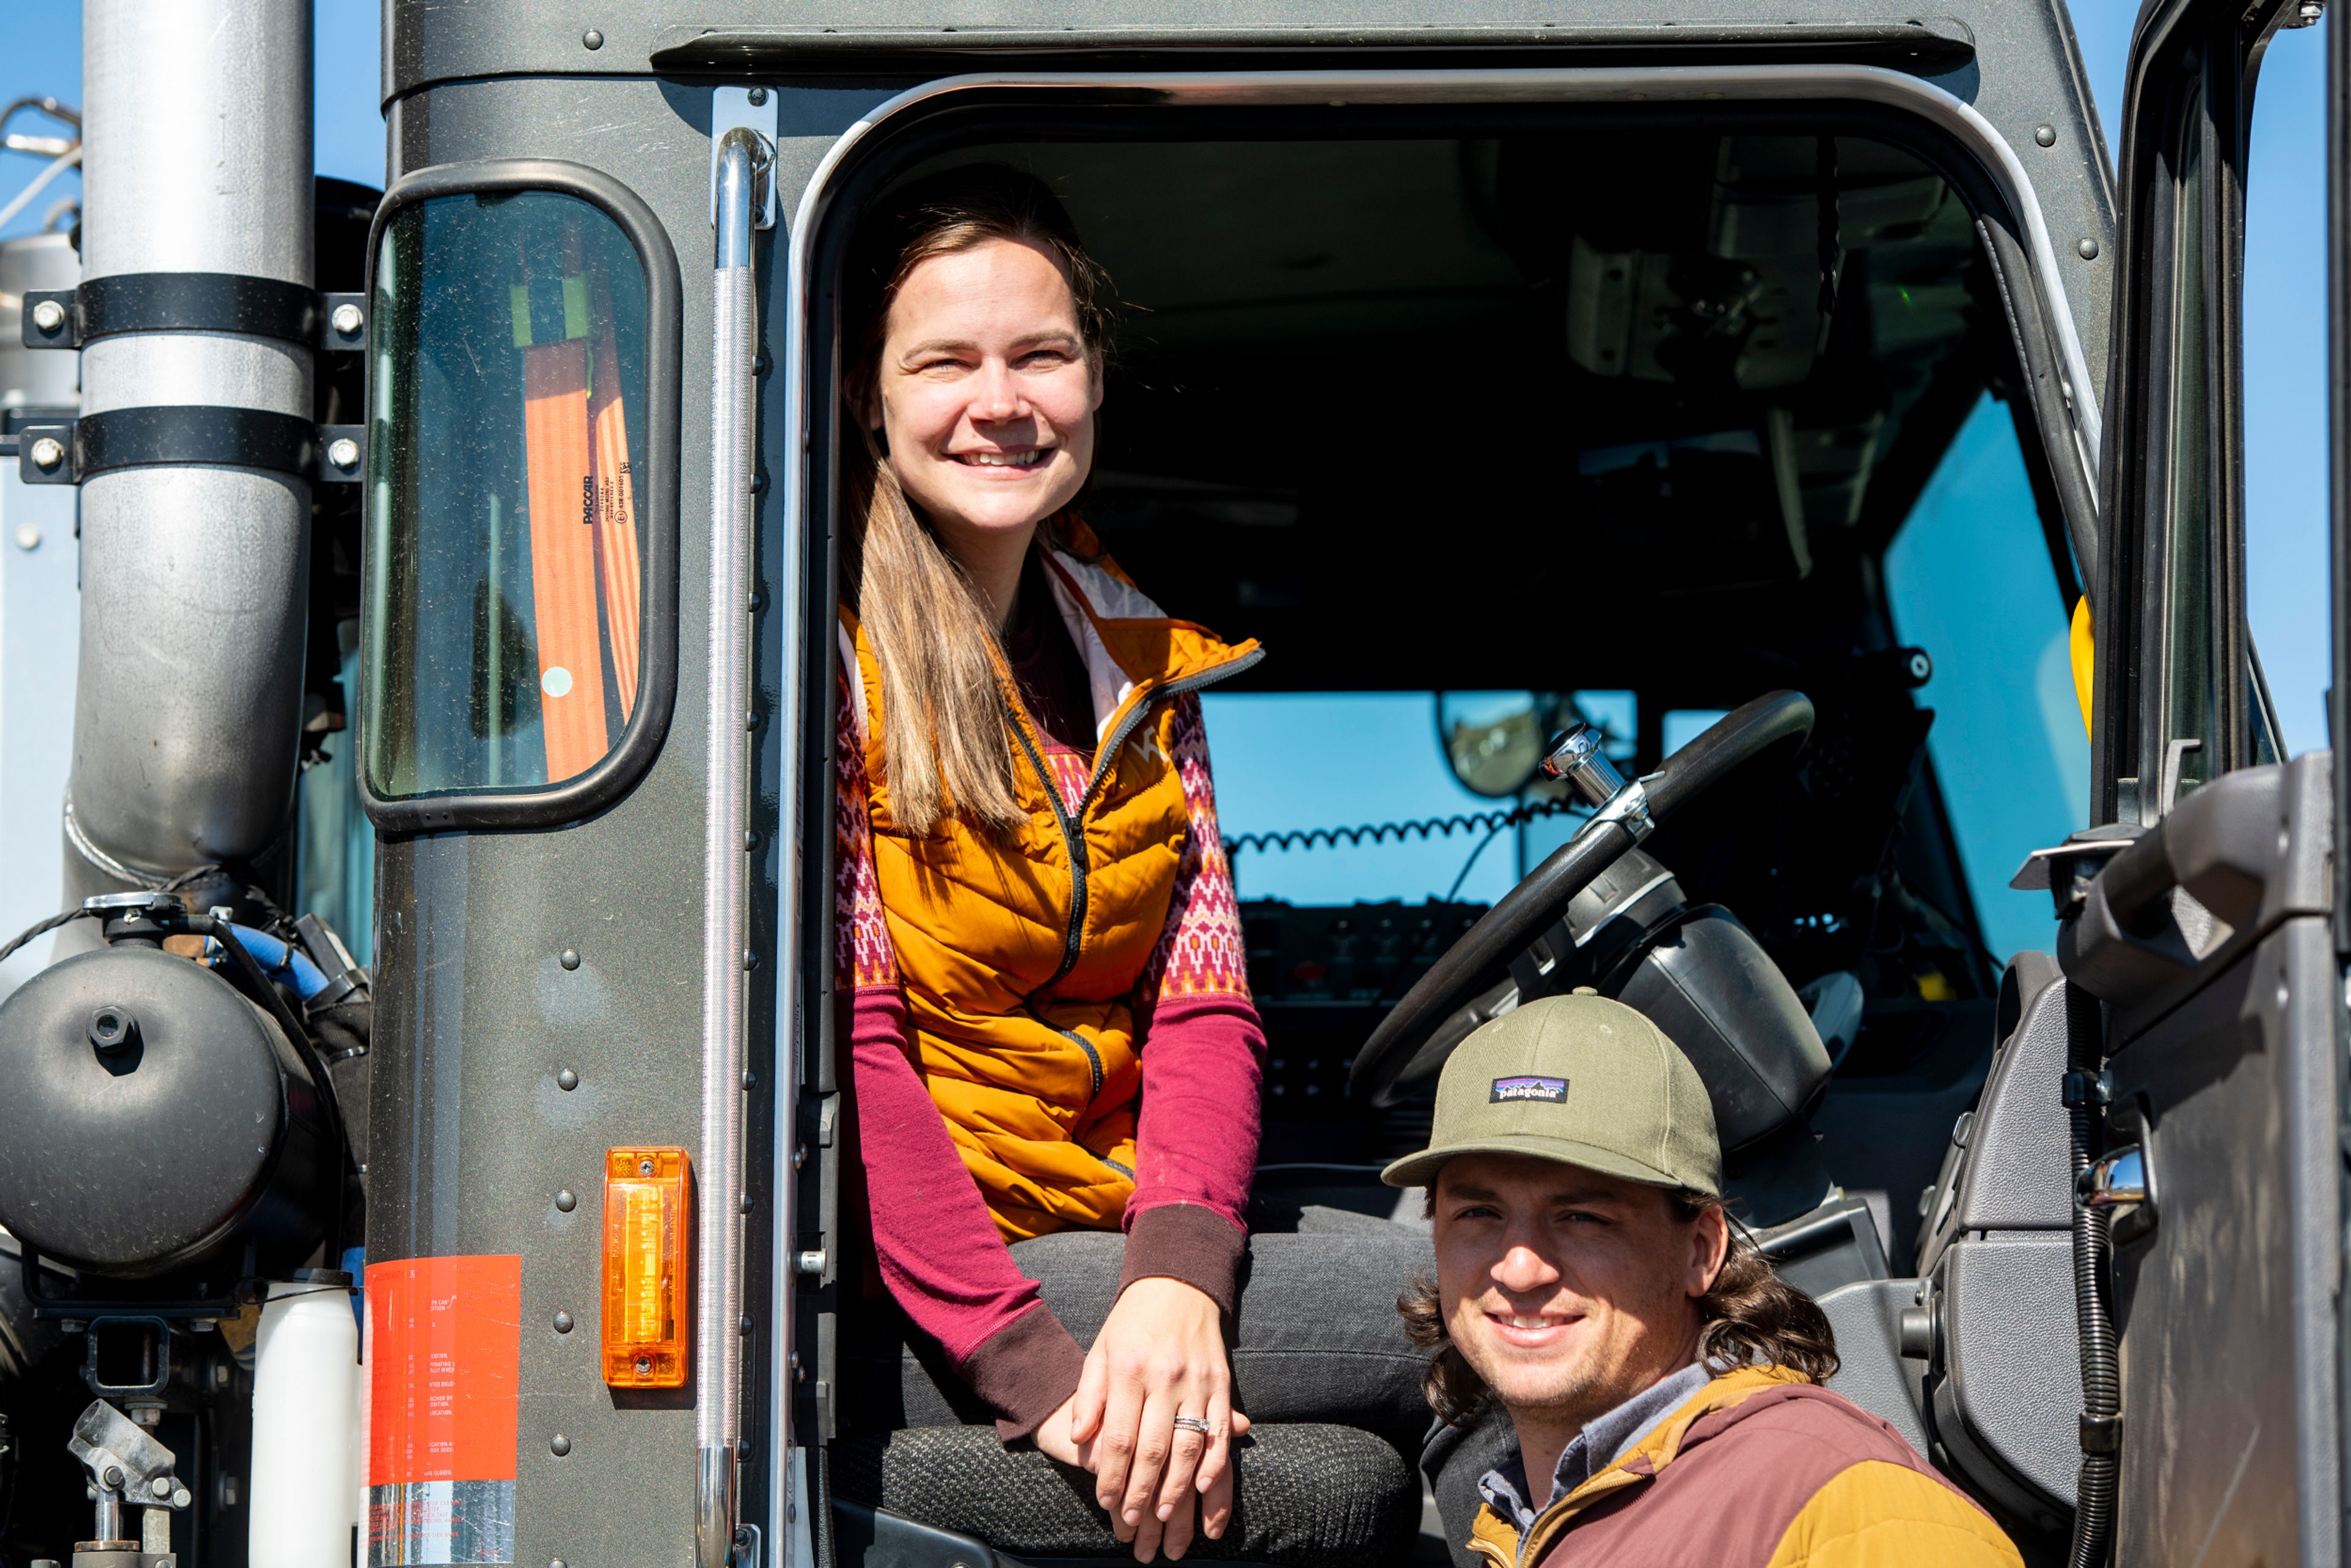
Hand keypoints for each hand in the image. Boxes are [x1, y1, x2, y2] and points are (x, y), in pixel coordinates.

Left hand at [1068, 1277, 1248, 1561]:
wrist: (1177, 1283)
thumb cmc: (1131, 1323)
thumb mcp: (1100, 1352)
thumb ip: (1089, 1396)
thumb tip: (1079, 1439)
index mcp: (1128, 1370)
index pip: (1118, 1437)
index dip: (1112, 1475)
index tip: (1106, 1502)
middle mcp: (1164, 1377)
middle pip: (1153, 1448)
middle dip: (1140, 1490)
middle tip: (1131, 1520)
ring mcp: (1197, 1380)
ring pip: (1189, 1444)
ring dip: (1176, 1486)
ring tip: (1162, 1513)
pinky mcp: (1222, 1382)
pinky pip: (1221, 1429)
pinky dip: (1216, 1461)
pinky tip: (1205, 1486)